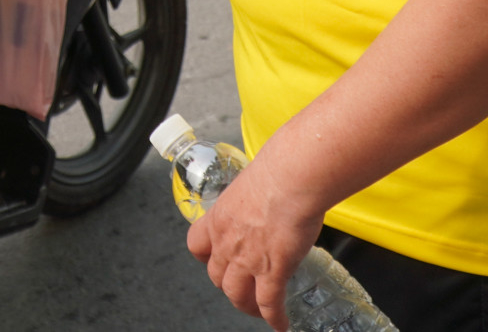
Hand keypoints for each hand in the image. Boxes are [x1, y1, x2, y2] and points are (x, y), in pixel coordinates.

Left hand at [185, 159, 324, 330]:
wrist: (290, 180)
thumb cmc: (277, 172)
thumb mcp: (254, 183)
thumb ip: (256, 197)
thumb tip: (271, 193)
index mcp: (219, 218)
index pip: (196, 244)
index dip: (205, 256)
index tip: (214, 259)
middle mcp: (227, 242)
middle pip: (216, 276)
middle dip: (228, 284)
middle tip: (242, 287)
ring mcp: (247, 260)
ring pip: (237, 295)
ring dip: (246, 306)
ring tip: (258, 311)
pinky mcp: (272, 272)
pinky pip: (268, 304)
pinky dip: (274, 318)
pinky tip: (280, 325)